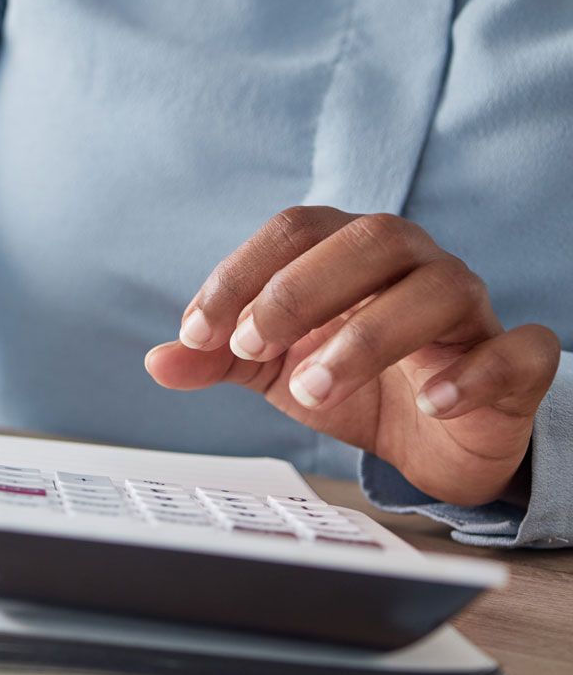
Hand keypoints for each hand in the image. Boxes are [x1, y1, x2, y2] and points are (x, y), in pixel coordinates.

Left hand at [146, 206, 559, 505]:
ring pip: (439, 288)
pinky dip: (472, 373)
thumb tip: (158, 360)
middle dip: (300, 291)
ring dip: (367, 337)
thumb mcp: (273, 371)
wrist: (430, 443)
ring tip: (313, 390)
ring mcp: (470, 309)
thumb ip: (218, 359)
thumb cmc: (353, 384)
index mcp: (348, 255)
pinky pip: (516, 348)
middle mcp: (414, 266)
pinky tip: (428, 402)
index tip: (197, 332)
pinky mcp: (515, 363)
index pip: (295, 231)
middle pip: (371, 238)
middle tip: (252, 348)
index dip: (241, 274)